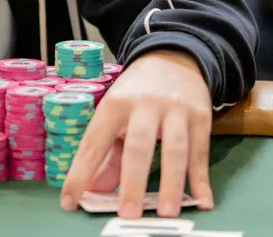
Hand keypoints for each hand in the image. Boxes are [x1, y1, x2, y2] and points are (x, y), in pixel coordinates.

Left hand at [60, 50, 212, 218]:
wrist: (173, 58)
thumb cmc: (137, 93)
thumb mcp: (116, 114)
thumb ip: (107, 153)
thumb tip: (95, 190)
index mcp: (114, 104)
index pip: (94, 142)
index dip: (80, 173)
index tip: (70, 201)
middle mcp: (144, 105)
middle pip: (137, 145)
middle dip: (132, 181)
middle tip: (127, 213)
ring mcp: (174, 110)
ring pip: (174, 149)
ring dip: (171, 183)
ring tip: (167, 212)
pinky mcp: (200, 115)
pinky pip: (200, 152)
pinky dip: (201, 179)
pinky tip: (202, 201)